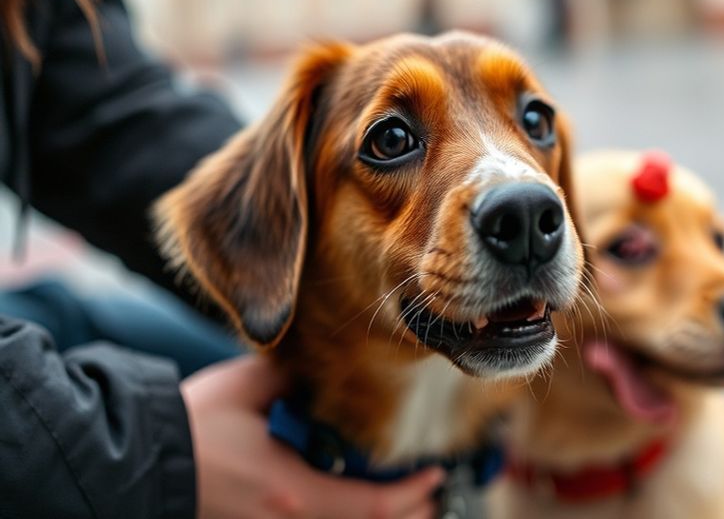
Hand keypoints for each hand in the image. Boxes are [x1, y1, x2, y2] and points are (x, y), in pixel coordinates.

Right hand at [181, 355, 443, 518]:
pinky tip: (351, 507)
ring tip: (405, 507)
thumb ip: (294, 376)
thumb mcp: (247, 387)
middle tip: (430, 496)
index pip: (373, 505)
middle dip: (406, 516)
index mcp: (294, 491)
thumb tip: (321, 369)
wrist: (138, 462)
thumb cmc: (192, 425)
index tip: (434, 475)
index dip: (412, 494)